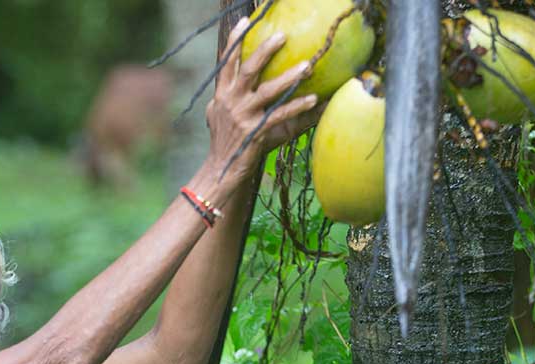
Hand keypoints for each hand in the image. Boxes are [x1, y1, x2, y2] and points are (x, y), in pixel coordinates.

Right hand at [205, 18, 325, 188]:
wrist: (220, 171)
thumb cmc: (228, 143)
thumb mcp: (222, 118)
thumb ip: (232, 100)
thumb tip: (247, 87)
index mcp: (222, 95)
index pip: (226, 63)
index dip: (234, 41)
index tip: (244, 22)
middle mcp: (230, 102)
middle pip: (248, 70)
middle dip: (265, 50)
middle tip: (283, 35)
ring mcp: (242, 117)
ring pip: (267, 90)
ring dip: (289, 77)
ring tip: (307, 66)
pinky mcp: (254, 132)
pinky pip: (280, 115)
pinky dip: (297, 106)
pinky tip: (314, 100)